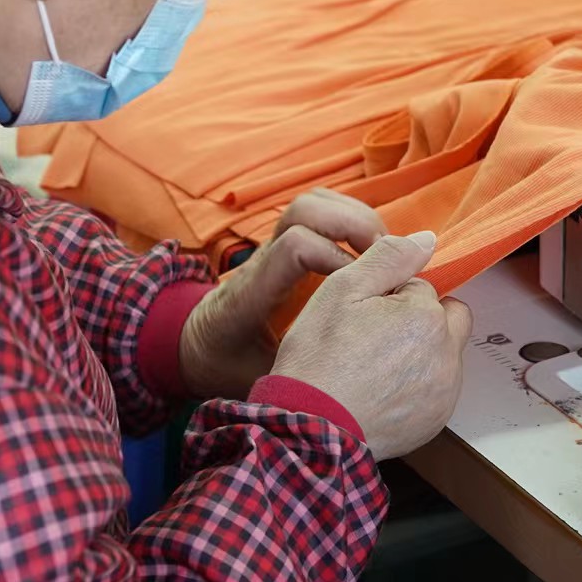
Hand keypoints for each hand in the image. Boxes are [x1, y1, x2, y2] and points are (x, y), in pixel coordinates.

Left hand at [178, 189, 384, 401]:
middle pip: (304, 211)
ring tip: (384, 251)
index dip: (335, 257)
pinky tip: (370, 250)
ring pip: (312, 203)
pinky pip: (318, 212)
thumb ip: (292, 376)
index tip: (363, 290)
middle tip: (388, 260)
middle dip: (352, 224)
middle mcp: (263, 260)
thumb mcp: (255, 378)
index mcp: (253, 292)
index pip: (293, 249)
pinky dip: (349, 218)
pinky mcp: (286, 246)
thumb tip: (341, 378)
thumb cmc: (226, 364)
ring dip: (354, 216)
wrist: (193, 343)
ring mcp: (274, 247)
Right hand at [269, 232, 472, 459]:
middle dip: (418, 320)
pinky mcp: (436, 419)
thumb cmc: (320, 359)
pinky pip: (435, 388)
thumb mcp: (343, 290)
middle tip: (375, 337)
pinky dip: (416, 386)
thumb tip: (427, 239)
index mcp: (426, 316)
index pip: (421, 286)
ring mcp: (444, 391)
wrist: (309, 426)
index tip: (363, 316)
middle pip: (445, 318)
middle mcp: (447, 354)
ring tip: (373, 368)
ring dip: (419, 353)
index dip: (389, 296)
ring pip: (441, 353)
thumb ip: (390, 257)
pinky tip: (381, 392)